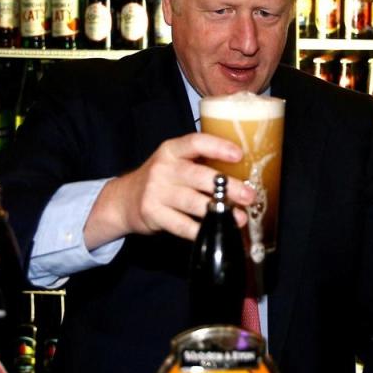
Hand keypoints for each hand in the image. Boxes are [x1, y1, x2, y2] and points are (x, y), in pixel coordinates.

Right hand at [86, 133, 256, 246]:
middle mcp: (163, 168)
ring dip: (218, 211)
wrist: (124, 199)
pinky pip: (182, 225)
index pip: (196, 142)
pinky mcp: (153, 214)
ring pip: (192, 202)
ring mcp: (156, 192)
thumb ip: (201, 162)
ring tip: (239, 217)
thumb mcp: (176, 162)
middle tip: (248, 195)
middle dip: (227, 187)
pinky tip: (216, 231)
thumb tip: (244, 172)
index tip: (239, 155)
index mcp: (172, 150)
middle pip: (198, 176)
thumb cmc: (162, 178)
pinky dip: (201, 230)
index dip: (218, 147)